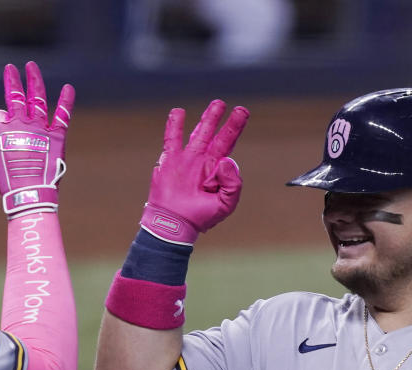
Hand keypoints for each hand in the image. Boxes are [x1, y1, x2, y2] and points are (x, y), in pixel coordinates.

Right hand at [0, 61, 74, 218]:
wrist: (29, 193)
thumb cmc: (7, 183)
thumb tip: (0, 134)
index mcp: (0, 129)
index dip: (0, 121)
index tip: (3, 131)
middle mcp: (20, 123)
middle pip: (14, 96)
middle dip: (12, 81)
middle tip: (11, 68)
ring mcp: (39, 127)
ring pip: (36, 98)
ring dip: (34, 81)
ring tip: (32, 66)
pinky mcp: (57, 136)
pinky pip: (62, 115)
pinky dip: (66, 101)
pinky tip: (69, 88)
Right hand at [140, 100, 248, 244]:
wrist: (175, 224)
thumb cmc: (201, 217)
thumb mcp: (226, 203)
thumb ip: (233, 183)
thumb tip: (226, 160)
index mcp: (217, 169)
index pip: (229, 142)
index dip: (235, 127)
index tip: (241, 112)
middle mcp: (202, 160)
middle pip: (215, 134)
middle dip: (221, 119)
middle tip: (228, 104)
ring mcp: (186, 159)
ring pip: (197, 133)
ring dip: (206, 119)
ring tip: (216, 104)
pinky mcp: (170, 161)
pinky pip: (172, 139)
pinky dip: (174, 125)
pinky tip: (178, 112)